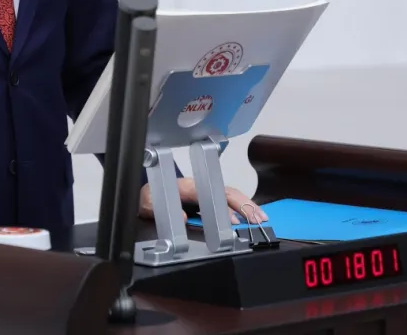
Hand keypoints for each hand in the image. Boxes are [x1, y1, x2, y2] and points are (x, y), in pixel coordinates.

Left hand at [138, 177, 268, 225]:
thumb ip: (160, 209)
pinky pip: (226, 202)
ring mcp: (203, 192)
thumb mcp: (147, 205)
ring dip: (247, 206)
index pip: (212, 193)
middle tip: (259, 219)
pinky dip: (240, 209)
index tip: (237, 219)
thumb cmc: (147, 198)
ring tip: (261, 219)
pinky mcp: (205, 199)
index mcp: (187, 188)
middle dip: (246, 205)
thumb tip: (182, 216)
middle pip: (228, 193)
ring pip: (230, 196)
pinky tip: (247, 218)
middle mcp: (199, 187)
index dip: (227, 205)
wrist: (145, 194)